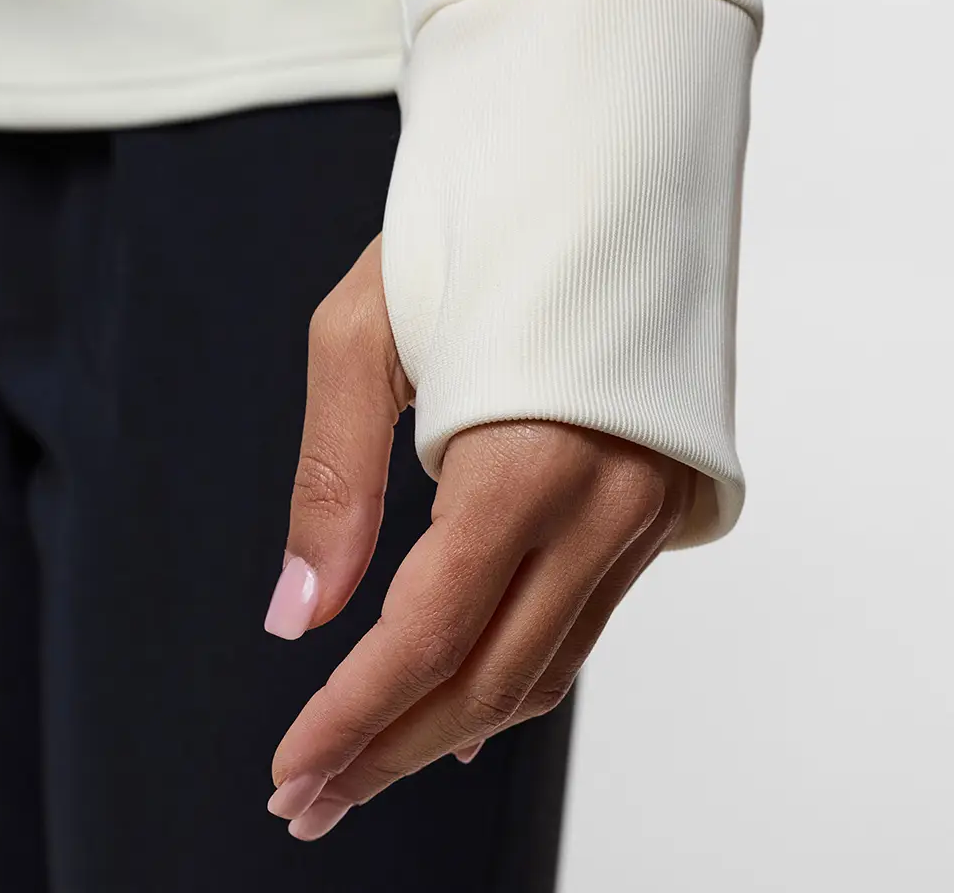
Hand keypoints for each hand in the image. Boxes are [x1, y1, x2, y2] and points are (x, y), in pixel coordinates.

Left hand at [264, 236, 692, 839]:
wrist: (598, 163)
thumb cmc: (469, 226)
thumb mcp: (364, 331)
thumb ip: (334, 480)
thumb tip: (296, 615)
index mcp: (535, 445)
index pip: (435, 624)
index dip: (357, 713)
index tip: (293, 770)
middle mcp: (615, 493)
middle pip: (494, 673)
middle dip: (394, 748)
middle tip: (311, 799)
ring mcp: (655, 504)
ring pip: (548, 664)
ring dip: (452, 727)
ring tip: (368, 766)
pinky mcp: (669, 503)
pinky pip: (586, 621)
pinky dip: (517, 671)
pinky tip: (463, 703)